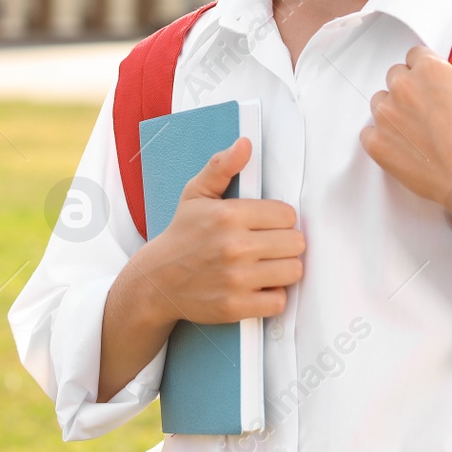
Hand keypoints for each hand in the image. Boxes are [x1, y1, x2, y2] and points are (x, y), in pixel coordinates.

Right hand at [131, 137, 303, 326]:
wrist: (156, 282)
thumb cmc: (182, 234)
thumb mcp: (196, 193)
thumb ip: (222, 165)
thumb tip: (245, 144)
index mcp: (229, 215)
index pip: (288, 214)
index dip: (280, 219)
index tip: (266, 224)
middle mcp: (234, 247)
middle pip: (295, 243)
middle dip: (285, 243)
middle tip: (268, 245)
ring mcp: (235, 280)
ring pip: (293, 271)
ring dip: (283, 269)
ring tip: (265, 265)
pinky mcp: (236, 307)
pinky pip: (279, 302)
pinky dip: (272, 296)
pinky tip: (258, 286)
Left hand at [360, 44, 451, 214]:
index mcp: (430, 70)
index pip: (415, 56)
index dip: (425, 69)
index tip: (430, 82)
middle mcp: (403, 87)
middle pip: (395, 76)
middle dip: (409, 88)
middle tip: (426, 108)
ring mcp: (386, 115)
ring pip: (380, 102)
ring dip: (393, 111)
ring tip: (415, 130)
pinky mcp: (377, 143)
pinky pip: (368, 133)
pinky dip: (382, 138)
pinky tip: (402, 146)